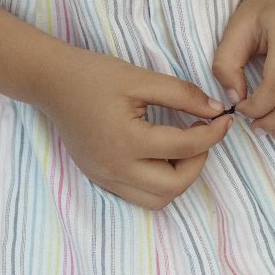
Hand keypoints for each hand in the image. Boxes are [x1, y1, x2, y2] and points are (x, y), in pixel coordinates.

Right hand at [37, 44, 231, 209]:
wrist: (51, 83)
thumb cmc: (95, 75)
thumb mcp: (141, 77)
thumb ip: (182, 95)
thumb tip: (216, 111)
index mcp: (126, 140)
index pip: (184, 148)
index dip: (213, 134)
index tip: (223, 119)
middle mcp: (115, 168)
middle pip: (174, 186)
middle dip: (198, 162)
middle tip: (201, 134)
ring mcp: (105, 178)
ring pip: (157, 200)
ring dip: (179, 177)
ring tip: (181, 146)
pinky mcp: (100, 179)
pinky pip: (138, 195)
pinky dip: (158, 182)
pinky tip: (160, 154)